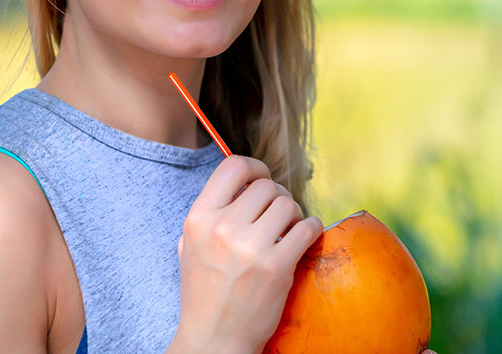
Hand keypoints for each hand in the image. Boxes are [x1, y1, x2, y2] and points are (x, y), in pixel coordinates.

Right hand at [167, 156, 322, 353]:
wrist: (214, 340)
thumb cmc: (204, 292)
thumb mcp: (190, 246)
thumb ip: (210, 211)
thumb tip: (240, 179)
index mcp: (198, 219)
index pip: (232, 166)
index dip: (254, 167)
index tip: (262, 177)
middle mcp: (222, 228)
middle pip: (266, 186)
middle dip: (277, 197)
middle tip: (276, 215)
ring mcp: (250, 247)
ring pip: (288, 204)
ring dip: (293, 214)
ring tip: (287, 230)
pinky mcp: (276, 266)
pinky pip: (307, 227)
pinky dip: (311, 229)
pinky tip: (303, 237)